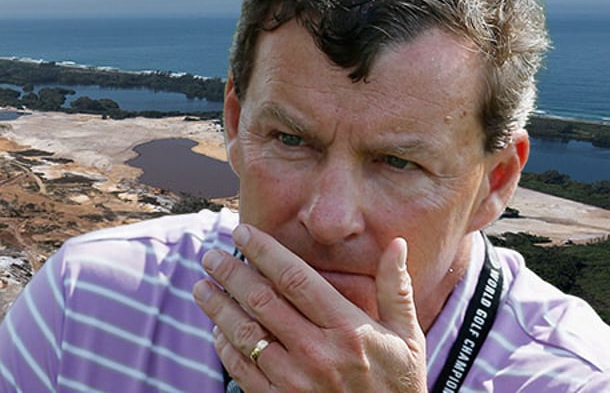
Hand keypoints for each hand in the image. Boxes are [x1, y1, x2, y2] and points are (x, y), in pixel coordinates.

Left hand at [193, 225, 427, 391]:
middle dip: (231, 274)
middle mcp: (318, 353)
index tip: (242, 233)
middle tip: (211, 257)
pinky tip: (218, 329)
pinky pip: (241, 370)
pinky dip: (224, 346)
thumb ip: (395, 289)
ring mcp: (296, 380)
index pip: (295, 279)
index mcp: (348, 329)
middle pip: (262, 301)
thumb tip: (397, 244)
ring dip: (218, 307)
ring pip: (244, 334)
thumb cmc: (398, 384)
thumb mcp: (407, 337)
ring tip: (202, 288)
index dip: (264, 251)